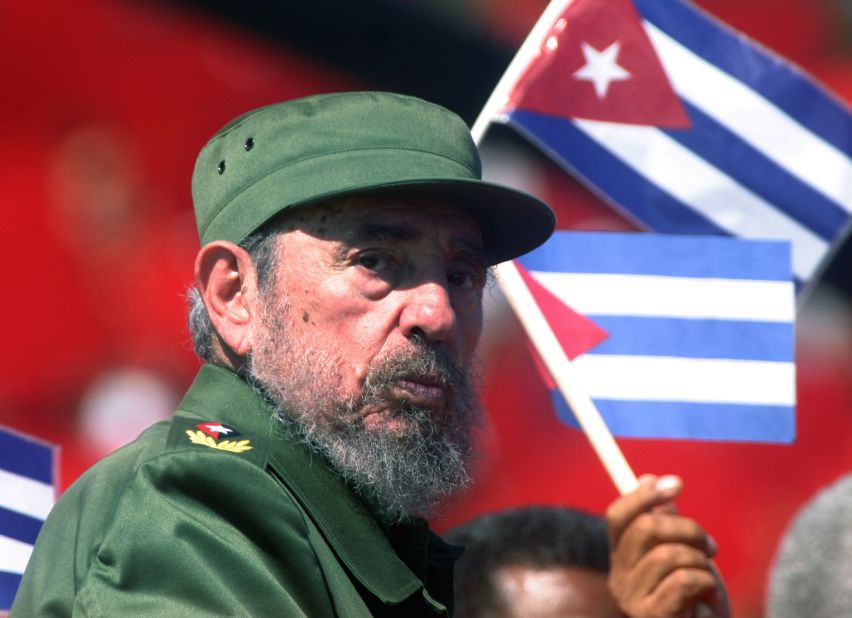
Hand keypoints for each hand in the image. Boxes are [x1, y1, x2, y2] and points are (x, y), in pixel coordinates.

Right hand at [606, 475, 729, 617]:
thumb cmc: (697, 600)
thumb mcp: (682, 554)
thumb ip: (666, 524)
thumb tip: (649, 479)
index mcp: (621, 558)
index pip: (618, 516)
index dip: (644, 495)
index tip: (676, 483)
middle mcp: (618, 578)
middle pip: (645, 528)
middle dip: (688, 529)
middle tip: (711, 545)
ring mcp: (631, 599)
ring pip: (669, 554)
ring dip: (701, 564)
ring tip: (709, 582)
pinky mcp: (651, 616)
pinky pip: (684, 580)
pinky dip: (706, 585)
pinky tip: (709, 601)